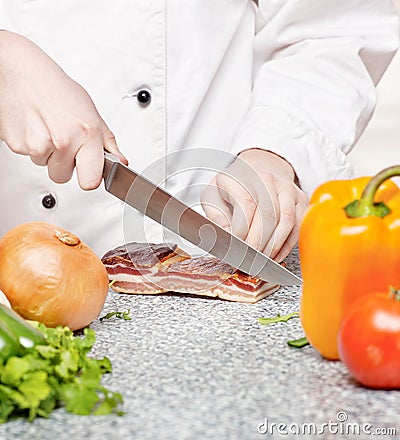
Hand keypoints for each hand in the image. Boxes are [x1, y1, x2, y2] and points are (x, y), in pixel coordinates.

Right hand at [0, 31, 126, 189]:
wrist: (23, 72)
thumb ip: (107, 142)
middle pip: (63, 177)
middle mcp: (63, 142)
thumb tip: (120, 162)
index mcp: (86, 134)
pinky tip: (35, 127)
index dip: (89, 178)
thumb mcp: (92, 113)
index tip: (88, 172)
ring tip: (48, 129)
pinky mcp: (18, 145)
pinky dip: (32, 145)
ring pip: (45, 166)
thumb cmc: (58, 90)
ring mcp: (39, 145)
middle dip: (64, 163)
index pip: (90, 182)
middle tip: (64, 140)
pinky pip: (29, 157)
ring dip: (47, 153)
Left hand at [201, 149, 307, 260]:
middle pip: (268, 215)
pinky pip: (298, 225)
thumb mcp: (213, 196)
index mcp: (241, 177)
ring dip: (273, 246)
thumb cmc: (234, 187)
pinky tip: (275, 255)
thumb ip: (215, 216)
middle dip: (257, 243)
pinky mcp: (300, 199)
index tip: (234, 247)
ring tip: (261, 261)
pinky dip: (287, 245)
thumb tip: (227, 234)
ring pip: (286, 221)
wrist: (260, 168)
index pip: (246, 204)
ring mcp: (286, 188)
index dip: (241, 230)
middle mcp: (266, 179)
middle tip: (248, 260)